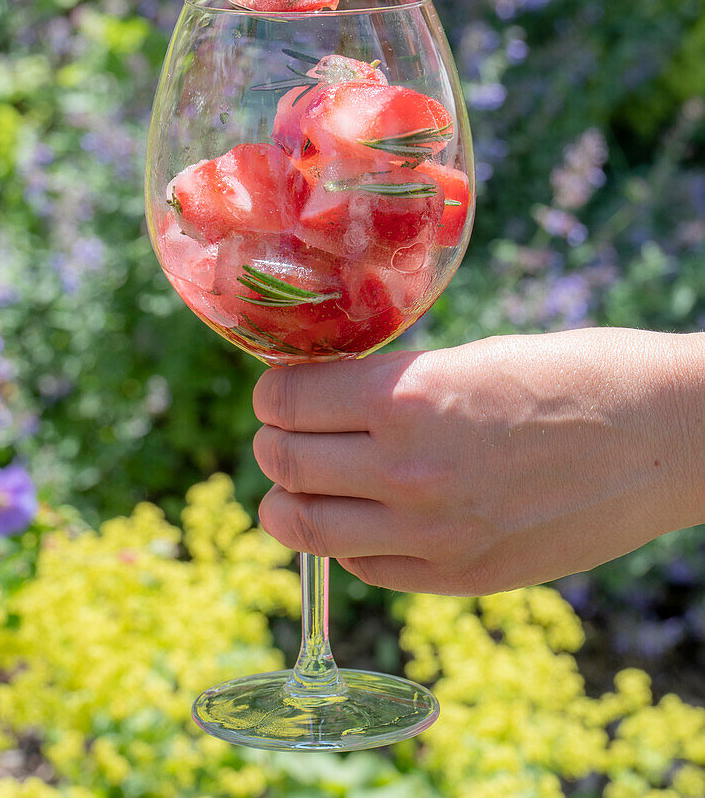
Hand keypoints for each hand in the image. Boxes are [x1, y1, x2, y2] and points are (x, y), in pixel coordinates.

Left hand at [251, 328, 702, 594]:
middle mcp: (409, 472)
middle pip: (285, 465)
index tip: (280, 388)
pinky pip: (364, 567)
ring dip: (288, 501)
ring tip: (298, 482)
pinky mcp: (463, 576)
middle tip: (283, 430)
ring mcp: (435, 534)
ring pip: (308, 529)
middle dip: (273, 443)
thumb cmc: (572, 375)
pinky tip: (360, 517)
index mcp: (409, 399)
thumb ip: (392, 388)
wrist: (662, 436)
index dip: (274, 392)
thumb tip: (327, 400)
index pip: (288, 402)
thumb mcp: (468, 359)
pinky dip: (344, 542)